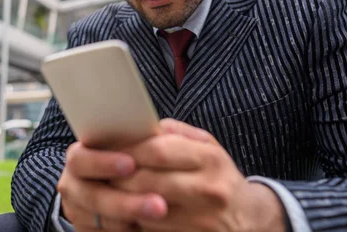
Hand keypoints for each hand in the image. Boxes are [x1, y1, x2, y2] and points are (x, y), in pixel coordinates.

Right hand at [57, 142, 167, 230]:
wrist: (106, 185)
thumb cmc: (122, 157)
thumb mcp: (125, 144)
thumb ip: (137, 139)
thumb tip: (160, 132)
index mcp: (78, 156)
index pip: (81, 158)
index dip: (103, 162)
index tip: (131, 164)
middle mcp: (72, 184)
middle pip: (91, 195)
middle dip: (124, 201)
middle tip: (158, 204)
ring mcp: (77, 210)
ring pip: (100, 219)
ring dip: (130, 218)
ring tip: (161, 214)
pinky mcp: (85, 229)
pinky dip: (124, 230)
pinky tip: (146, 226)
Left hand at [112, 119, 285, 231]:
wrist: (249, 219)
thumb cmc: (219, 176)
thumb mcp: (207, 146)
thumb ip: (175, 133)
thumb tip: (141, 125)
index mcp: (209, 159)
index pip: (158, 151)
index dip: (127, 150)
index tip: (107, 148)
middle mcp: (208, 189)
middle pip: (147, 181)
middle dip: (117, 177)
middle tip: (97, 172)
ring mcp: (202, 221)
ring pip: (146, 210)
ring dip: (121, 201)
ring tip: (105, 191)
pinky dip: (135, 222)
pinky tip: (124, 212)